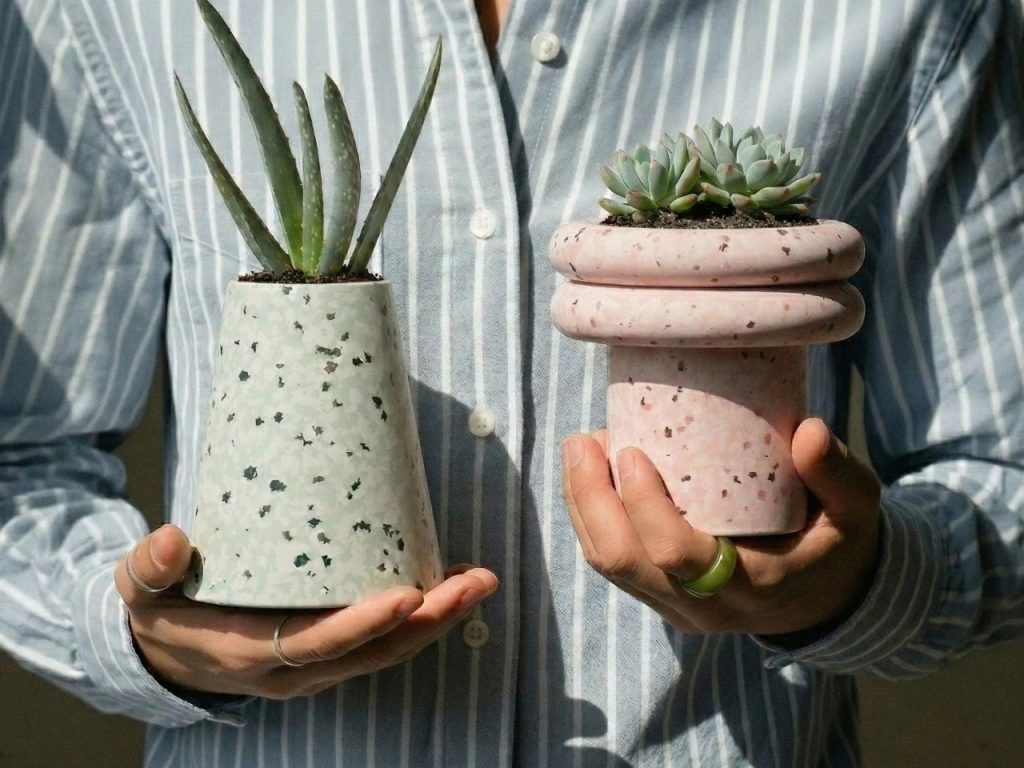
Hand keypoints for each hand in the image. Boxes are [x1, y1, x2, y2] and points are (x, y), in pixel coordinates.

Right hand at [115, 525, 497, 698]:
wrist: (168, 654)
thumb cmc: (164, 613)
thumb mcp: (141, 591)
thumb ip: (149, 567)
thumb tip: (171, 538)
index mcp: (251, 654)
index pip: (319, 645)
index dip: (364, 625)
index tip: (407, 596)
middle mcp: (295, 670)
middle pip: (374, 654)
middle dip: (429, 621)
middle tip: (474, 582)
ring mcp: (318, 666)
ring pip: (389, 653)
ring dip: (438, 620)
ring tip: (478, 580)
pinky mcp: (332, 653)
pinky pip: (384, 643)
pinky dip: (422, 619)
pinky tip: (450, 585)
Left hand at [561, 418, 880, 636]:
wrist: (825, 597)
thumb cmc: (836, 542)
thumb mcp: (855, 510)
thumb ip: (838, 473)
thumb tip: (811, 430)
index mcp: (749, 586)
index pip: (676, 555)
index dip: (642, 505)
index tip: (630, 450)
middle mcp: (702, 607)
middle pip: (623, 561)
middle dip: (591, 498)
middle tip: (583, 440)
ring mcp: (675, 608)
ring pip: (607, 564)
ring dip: (582, 505)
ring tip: (580, 449)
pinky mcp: (659, 598)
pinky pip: (610, 564)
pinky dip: (589, 518)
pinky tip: (589, 475)